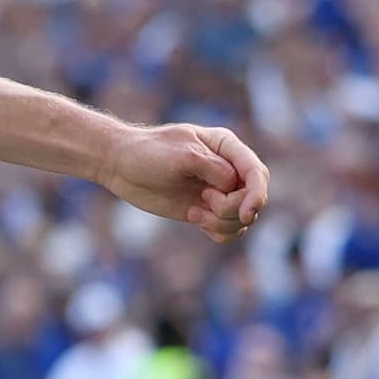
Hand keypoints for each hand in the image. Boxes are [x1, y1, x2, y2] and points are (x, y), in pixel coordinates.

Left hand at [99, 122, 268, 241]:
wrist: (120, 166)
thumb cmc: (149, 153)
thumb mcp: (183, 155)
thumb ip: (215, 169)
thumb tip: (233, 187)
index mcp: (226, 147)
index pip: (257, 173)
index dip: (257, 195)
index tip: (246, 214)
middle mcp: (228, 169)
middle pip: (253, 198)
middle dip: (234, 208)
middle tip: (205, 200)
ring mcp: (218, 191)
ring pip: (243, 218)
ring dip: (223, 222)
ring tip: (195, 213)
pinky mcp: (206, 210)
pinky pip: (229, 230)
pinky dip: (219, 232)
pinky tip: (196, 220)